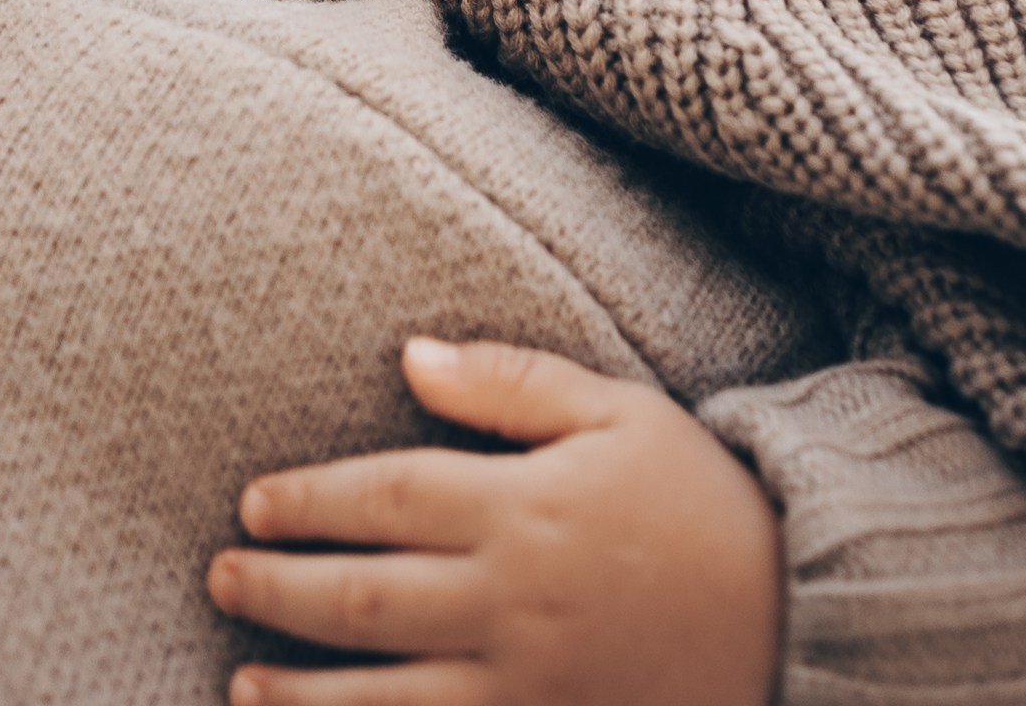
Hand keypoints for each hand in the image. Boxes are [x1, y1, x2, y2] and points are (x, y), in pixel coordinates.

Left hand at [207, 336, 781, 705]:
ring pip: (389, 698)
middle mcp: (514, 602)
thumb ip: (508, 382)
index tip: (252, 502)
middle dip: (281, 590)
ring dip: (304, 697)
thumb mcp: (616, 412)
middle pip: (367, 598)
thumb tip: (407, 354)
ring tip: (241, 683)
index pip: (384, 498)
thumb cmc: (702, 501)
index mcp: (522, 508)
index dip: (308, 500)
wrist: (805, 616)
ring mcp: (533, 686)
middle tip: (220, 576)